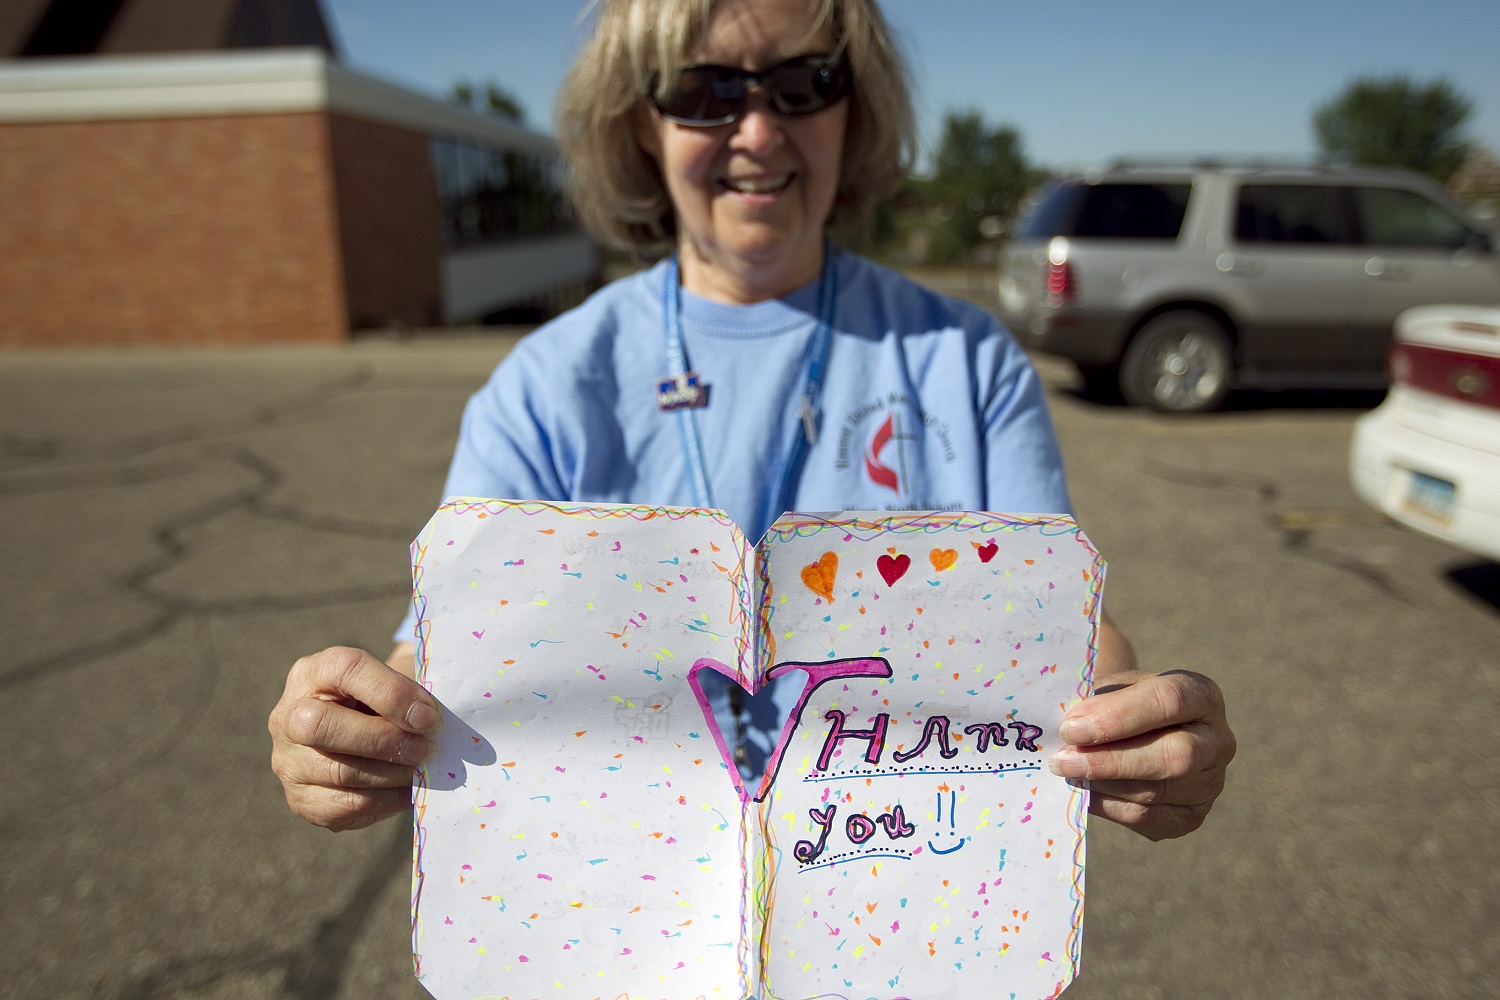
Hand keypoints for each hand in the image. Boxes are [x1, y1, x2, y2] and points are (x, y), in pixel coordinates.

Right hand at [269, 645, 439, 830]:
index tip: (428, 716)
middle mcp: (288, 714)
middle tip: (424, 748)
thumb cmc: (384, 700)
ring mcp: (288, 760)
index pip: (345, 670)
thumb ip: (410, 694)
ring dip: (391, 774)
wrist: (359, 730)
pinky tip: (408, 791)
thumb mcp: (393, 683)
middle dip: (383, 740)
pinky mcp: (301, 799)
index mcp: (314, 672)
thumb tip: (434, 723)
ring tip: (421, 769)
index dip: (391, 693)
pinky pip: (344, 806)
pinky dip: (386, 801)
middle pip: (322, 726)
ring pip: (338, 772)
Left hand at [1047, 620, 1235, 840]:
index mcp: (1202, 695)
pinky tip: (1084, 792)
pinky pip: (1150, 819)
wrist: (1133, 729)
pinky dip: (1110, 807)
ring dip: (1104, 785)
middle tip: (1064, 761)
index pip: (1170, 701)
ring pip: (1158, 791)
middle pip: (1177, 755)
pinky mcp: (1192, 816)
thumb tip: (1070, 728)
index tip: (1072, 728)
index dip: (1119, 716)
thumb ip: (1096, 703)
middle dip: (1113, 761)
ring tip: (1067, 773)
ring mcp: (1210, 783)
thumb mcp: (1112, 687)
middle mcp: (1217, 740)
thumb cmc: (1118, 702)